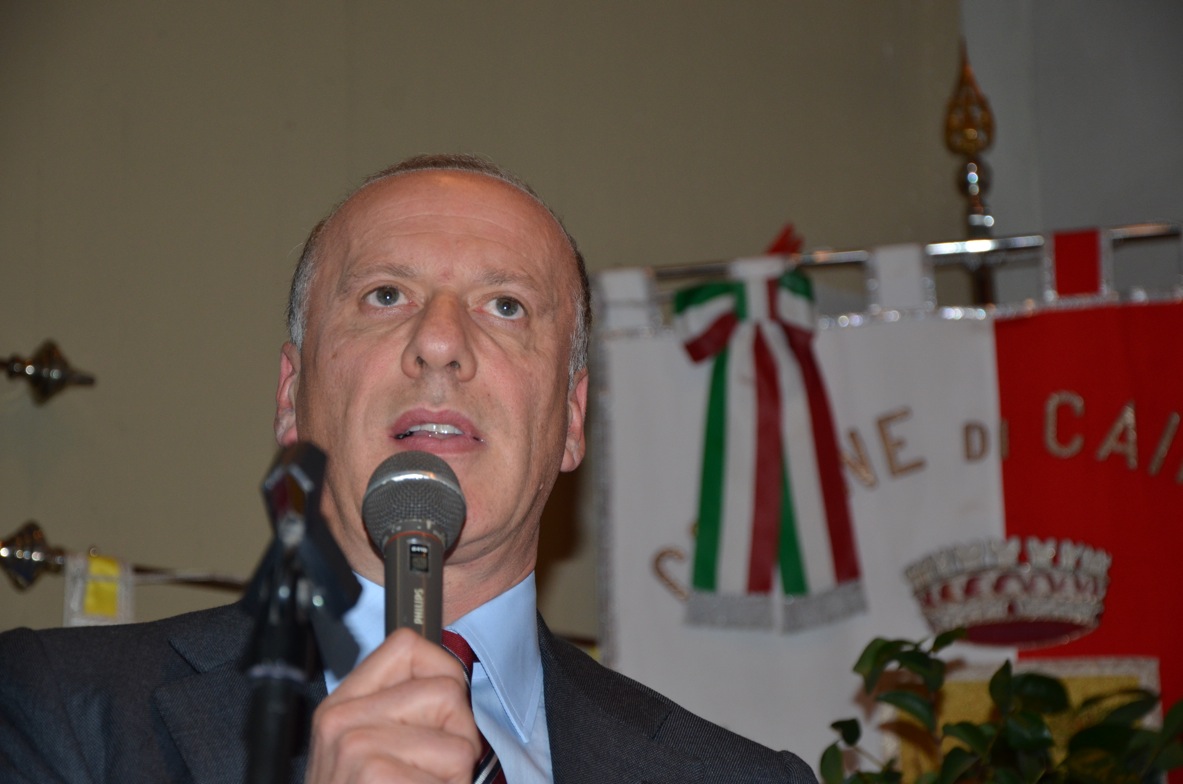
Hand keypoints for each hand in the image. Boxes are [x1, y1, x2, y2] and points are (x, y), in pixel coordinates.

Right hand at [305, 628, 481, 782]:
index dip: (443, 672)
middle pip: (446, 689)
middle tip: (432, 772)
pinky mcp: (372, 772)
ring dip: (456, 774)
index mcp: (342, 706)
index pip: (407, 644)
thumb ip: (403, 714)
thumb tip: (451, 680)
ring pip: (459, 735)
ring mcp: (353, 745)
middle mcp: (340, 719)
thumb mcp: (374, 755)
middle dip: (459, 736)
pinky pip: (453, 766)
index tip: (444, 712)